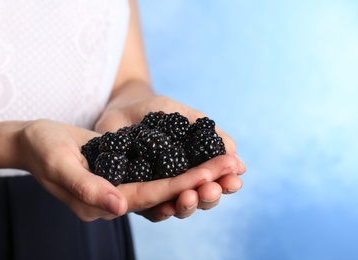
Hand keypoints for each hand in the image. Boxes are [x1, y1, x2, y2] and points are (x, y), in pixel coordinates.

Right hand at [16, 119, 243, 222]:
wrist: (35, 141)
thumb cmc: (42, 149)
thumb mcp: (60, 164)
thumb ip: (87, 187)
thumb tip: (120, 206)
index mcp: (105, 202)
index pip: (153, 195)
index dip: (186, 183)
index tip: (216, 171)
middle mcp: (119, 198)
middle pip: (167, 193)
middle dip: (202, 180)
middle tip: (234, 166)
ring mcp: (124, 185)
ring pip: (167, 184)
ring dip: (198, 174)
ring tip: (228, 162)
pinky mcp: (126, 171)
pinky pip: (158, 171)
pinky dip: (181, 164)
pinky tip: (202, 155)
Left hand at [95, 94, 245, 221]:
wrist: (123, 107)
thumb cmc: (158, 112)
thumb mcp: (186, 117)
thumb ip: (208, 133)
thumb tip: (234, 153)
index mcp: (196, 166)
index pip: (216, 181)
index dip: (227, 183)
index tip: (234, 180)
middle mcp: (180, 183)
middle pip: (201, 199)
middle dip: (209, 196)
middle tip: (211, 189)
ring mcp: (159, 191)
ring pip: (178, 208)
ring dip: (188, 206)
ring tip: (190, 196)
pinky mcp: (135, 195)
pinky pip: (149, 210)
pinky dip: (160, 211)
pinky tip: (167, 207)